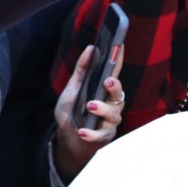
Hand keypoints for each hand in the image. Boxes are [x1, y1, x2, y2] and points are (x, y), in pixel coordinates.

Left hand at [52, 45, 125, 182]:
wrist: (66, 140)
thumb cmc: (72, 112)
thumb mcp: (72, 89)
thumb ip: (82, 71)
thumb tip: (91, 48)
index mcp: (103, 91)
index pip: (114, 73)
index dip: (119, 60)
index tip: (121, 45)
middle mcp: (111, 105)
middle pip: (119, 94)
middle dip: (115, 87)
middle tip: (106, 82)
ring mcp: (110, 122)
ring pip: (114, 114)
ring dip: (102, 109)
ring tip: (89, 106)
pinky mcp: (105, 138)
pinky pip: (102, 135)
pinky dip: (91, 133)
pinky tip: (82, 131)